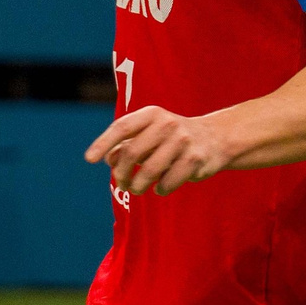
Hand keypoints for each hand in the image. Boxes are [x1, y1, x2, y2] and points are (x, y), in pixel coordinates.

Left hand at [85, 105, 233, 196]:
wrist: (215, 138)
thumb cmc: (172, 138)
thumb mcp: (150, 133)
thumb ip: (127, 143)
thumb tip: (108, 160)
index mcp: (152, 114)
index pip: (122, 127)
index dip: (103, 143)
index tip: (89, 159)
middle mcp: (167, 124)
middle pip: (132, 153)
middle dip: (121, 173)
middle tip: (121, 183)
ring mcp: (183, 141)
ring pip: (149, 172)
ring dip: (138, 185)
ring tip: (137, 188)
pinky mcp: (195, 160)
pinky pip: (167, 183)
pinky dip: (160, 190)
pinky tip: (160, 188)